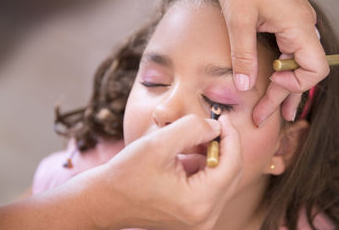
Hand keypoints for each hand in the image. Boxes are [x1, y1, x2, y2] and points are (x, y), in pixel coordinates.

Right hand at [86, 114, 242, 229]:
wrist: (105, 201)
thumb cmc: (126, 174)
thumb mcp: (159, 142)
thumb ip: (193, 128)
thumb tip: (215, 127)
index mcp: (199, 202)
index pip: (232, 164)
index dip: (231, 137)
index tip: (222, 118)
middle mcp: (205, 217)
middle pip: (231, 173)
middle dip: (222, 146)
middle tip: (208, 126)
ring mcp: (201, 220)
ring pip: (221, 178)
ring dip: (209, 156)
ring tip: (185, 145)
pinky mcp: (194, 217)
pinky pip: (210, 187)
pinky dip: (201, 168)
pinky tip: (181, 160)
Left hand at [217, 0, 328, 124]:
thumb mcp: (239, 19)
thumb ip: (243, 55)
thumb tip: (245, 86)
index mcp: (299, 27)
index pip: (314, 69)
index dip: (295, 84)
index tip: (271, 84)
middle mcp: (303, 27)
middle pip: (302, 71)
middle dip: (283, 95)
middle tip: (263, 116)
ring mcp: (295, 23)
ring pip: (295, 62)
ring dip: (282, 86)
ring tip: (272, 110)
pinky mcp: (286, 20)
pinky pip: (288, 50)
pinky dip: (279, 68)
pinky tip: (270, 80)